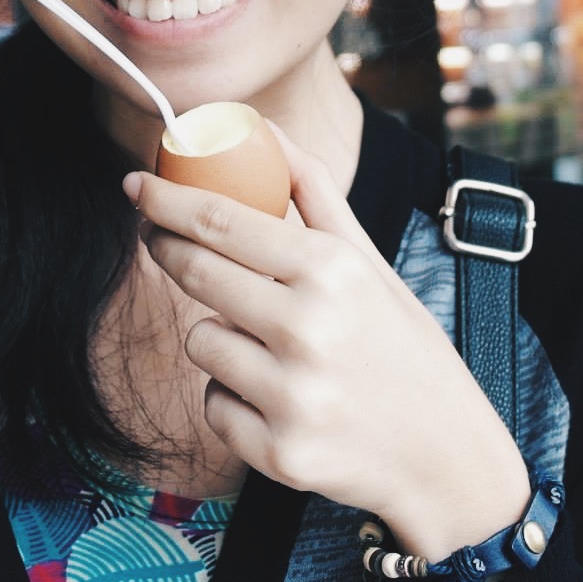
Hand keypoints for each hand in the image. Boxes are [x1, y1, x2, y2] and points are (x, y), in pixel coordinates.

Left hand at [128, 121, 530, 558]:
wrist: (447, 456)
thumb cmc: (402, 346)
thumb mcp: (369, 262)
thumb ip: (313, 191)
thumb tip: (262, 125)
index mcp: (332, 270)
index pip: (220, 220)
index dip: (165, 198)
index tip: (135, 185)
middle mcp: (308, 328)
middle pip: (195, 272)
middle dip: (166, 249)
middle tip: (158, 240)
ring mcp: (291, 395)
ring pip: (200, 340)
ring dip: (219, 336)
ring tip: (272, 349)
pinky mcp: (277, 453)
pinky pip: (213, 403)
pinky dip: (235, 399)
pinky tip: (283, 402)